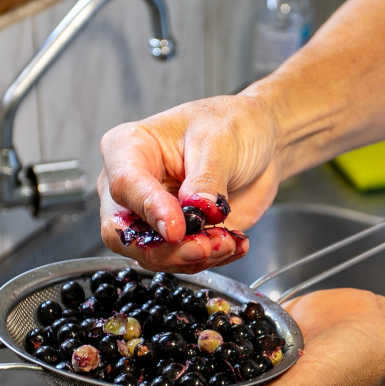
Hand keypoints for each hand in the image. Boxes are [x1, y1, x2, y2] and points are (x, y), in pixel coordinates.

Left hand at [63, 288, 384, 385]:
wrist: (378, 332)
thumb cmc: (351, 369)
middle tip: (73, 382)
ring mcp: (235, 364)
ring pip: (174, 370)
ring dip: (137, 363)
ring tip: (101, 348)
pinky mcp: (243, 333)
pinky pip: (198, 334)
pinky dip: (169, 329)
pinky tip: (149, 314)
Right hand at [98, 94, 280, 272]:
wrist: (260, 142)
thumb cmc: (232, 125)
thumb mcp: (220, 143)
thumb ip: (205, 180)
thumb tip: (195, 212)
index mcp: (128, 149)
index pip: (124, 186)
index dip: (150, 211)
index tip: (178, 228)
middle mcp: (132, 187)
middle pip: (125, 233)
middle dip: (166, 249)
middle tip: (204, 247)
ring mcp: (152, 215)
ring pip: (153, 254)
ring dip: (193, 256)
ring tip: (229, 242)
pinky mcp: (177, 236)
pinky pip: (181, 260)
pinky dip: (210, 259)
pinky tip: (234, 244)